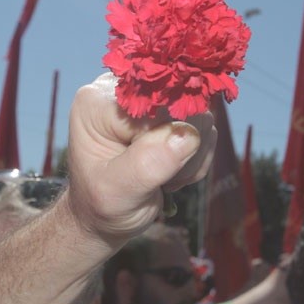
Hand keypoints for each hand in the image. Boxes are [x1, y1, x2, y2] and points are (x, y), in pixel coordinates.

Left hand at [65, 73, 215, 244]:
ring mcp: (151, 99)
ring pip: (200, 115)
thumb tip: (187, 136)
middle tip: (162, 179)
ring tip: (164, 178)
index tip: (160, 170)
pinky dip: (197, 155)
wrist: (104, 213)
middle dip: (182, 148)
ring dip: (192, 155)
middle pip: (180, 103)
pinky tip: (174, 171)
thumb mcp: (115, 192)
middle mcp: (124, 90)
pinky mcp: (171, 111)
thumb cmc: (101, 204)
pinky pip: (205, 126)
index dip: (168, 134)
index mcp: (98, 103)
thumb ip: (146, 164)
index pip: (152, 102)